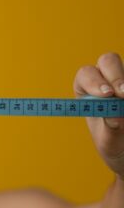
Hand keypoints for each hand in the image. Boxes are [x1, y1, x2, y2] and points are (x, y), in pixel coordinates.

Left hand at [74, 52, 123, 177]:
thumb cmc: (115, 146)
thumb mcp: (109, 142)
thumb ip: (110, 128)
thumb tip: (115, 116)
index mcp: (87, 90)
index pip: (86, 74)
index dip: (94, 81)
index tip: (105, 94)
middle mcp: (106, 80)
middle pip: (108, 61)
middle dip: (116, 75)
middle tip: (122, 95)